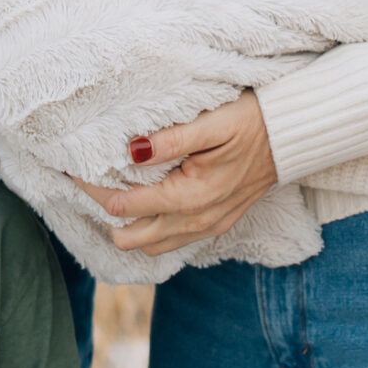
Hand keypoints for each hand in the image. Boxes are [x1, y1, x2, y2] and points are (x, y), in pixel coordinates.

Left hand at [77, 93, 276, 258]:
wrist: (294, 136)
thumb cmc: (253, 121)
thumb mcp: (212, 123)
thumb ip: (171, 139)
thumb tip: (131, 150)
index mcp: (192, 197)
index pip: (124, 205)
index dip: (93, 188)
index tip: (73, 169)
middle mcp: (198, 221)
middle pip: (130, 238)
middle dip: (104, 213)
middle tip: (89, 181)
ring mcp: (208, 226)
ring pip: (150, 246)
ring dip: (127, 226)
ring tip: (112, 192)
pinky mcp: (216, 224)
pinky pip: (172, 241)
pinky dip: (150, 229)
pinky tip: (143, 204)